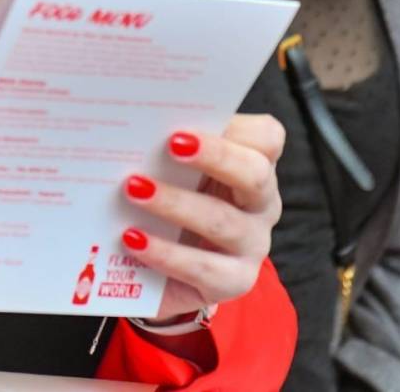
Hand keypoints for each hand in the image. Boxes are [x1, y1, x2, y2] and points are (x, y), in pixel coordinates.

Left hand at [119, 113, 284, 322]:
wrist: (165, 274)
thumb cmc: (171, 208)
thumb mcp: (174, 174)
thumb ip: (168, 149)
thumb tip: (133, 127)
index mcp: (253, 164)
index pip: (266, 138)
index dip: (237, 128)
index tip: (195, 119)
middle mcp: (261, 203)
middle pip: (255, 174)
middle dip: (215, 156)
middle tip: (171, 145)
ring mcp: (252, 245)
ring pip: (223, 221)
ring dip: (176, 203)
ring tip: (134, 190)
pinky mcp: (233, 281)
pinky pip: (202, 267)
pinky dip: (164, 252)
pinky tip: (133, 239)